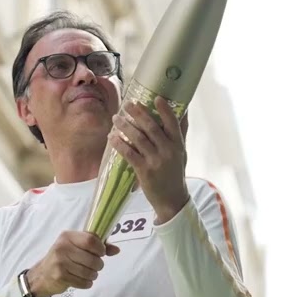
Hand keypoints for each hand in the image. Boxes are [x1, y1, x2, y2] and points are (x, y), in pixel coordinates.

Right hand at [26, 231, 119, 296]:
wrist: (42, 275)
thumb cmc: (64, 258)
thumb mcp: (77, 247)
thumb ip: (97, 246)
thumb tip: (117, 250)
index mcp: (68, 236)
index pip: (91, 240)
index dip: (100, 249)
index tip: (101, 253)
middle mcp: (63, 247)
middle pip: (93, 259)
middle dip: (98, 265)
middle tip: (94, 266)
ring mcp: (60, 262)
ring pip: (89, 272)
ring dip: (93, 275)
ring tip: (87, 273)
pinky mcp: (60, 276)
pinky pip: (83, 282)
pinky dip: (86, 283)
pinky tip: (81, 280)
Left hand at [110, 98, 190, 222]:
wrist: (172, 199)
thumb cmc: (175, 173)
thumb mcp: (182, 152)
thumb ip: (181, 131)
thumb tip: (185, 110)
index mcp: (178, 145)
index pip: (173, 123)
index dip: (164, 110)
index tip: (156, 98)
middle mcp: (168, 151)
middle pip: (152, 128)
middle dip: (138, 114)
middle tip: (128, 104)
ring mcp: (156, 161)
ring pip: (138, 139)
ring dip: (125, 126)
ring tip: (116, 118)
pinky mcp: (144, 171)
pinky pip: (129, 153)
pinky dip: (119, 144)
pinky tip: (112, 137)